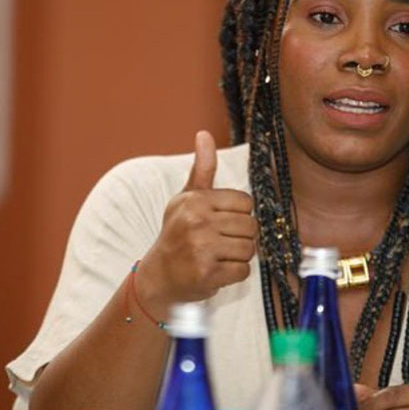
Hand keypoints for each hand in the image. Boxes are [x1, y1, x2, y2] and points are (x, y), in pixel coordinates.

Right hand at [136, 131, 256, 307]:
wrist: (157, 275)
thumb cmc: (176, 233)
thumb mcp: (186, 198)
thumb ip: (202, 168)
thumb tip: (204, 134)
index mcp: (196, 200)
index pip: (245, 202)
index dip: (238, 214)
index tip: (221, 221)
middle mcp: (198, 222)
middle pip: (251, 226)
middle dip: (240, 236)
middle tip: (220, 241)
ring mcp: (202, 248)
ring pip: (249, 249)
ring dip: (238, 256)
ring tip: (218, 255)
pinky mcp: (207, 274)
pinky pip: (243, 271)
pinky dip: (233, 274)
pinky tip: (216, 269)